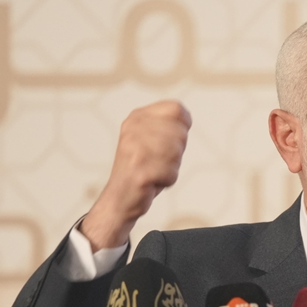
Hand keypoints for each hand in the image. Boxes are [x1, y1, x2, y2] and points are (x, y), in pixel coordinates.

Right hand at [80, 100, 191, 250]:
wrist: (120, 197)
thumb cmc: (143, 167)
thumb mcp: (152, 138)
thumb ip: (167, 124)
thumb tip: (186, 117)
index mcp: (137, 117)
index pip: (176, 109)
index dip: (182, 126)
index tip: (168, 140)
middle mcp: (133, 129)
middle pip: (180, 133)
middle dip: (176, 152)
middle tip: (157, 161)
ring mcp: (135, 149)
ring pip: (177, 153)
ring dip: (171, 167)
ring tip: (153, 170)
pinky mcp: (139, 170)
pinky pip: (171, 173)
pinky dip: (167, 181)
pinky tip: (151, 182)